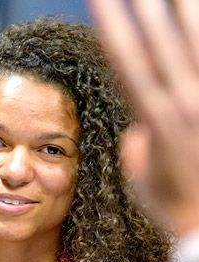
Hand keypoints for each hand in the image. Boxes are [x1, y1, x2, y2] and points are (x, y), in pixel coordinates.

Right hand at [89, 0, 198, 233]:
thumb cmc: (179, 211)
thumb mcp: (142, 185)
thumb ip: (138, 152)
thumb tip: (141, 133)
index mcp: (157, 123)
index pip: (129, 63)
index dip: (115, 29)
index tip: (102, 0)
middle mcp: (188, 106)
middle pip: (166, 44)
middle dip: (150, 8)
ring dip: (190, 12)